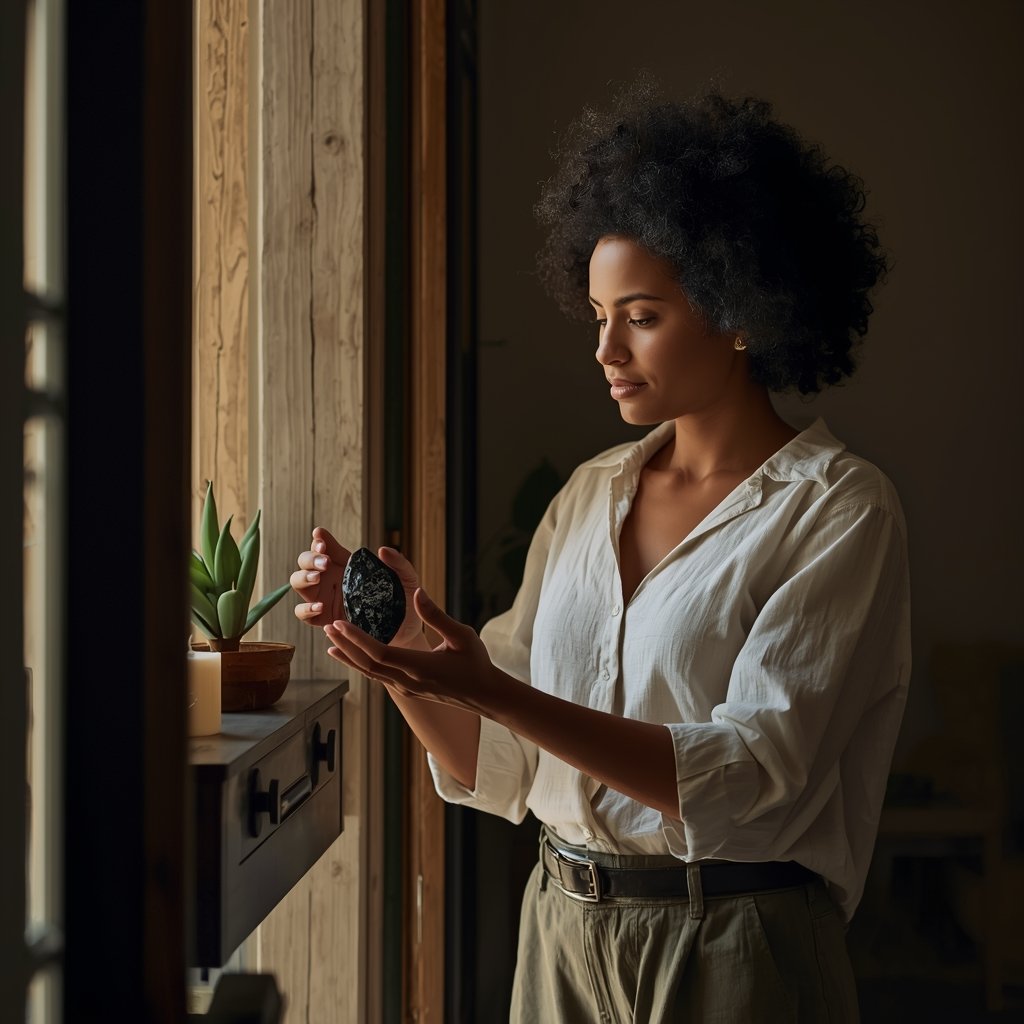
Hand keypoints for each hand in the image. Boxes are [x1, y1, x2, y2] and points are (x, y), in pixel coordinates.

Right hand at [292, 527, 425, 646]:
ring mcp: (325, 599)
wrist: (405, 633)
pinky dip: (306, 609)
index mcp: (347, 565)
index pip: (326, 547)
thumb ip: (399, 563)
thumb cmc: (404, 603)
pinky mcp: (325, 621)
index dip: (320, 540)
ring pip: (299, 583)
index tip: (321, 536)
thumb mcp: (407, 580)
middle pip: (306, 561)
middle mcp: (332, 579)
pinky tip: (319, 606)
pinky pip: (304, 614)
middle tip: (325, 561)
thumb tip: (382, 550)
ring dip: (303, 577)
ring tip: (317, 577)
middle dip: (310, 557)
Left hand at [323, 587, 498, 709]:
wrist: (486, 695)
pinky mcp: (408, 691)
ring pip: (370, 673)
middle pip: (367, 664)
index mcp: (419, 667)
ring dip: (349, 657)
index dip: (357, 639)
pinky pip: (378, 677)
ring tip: (331, 642)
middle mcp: (408, 681)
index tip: (339, 623)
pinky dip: (361, 665)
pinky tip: (351, 657)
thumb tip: (417, 592)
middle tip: (327, 627)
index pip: (379, 653)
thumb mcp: (461, 635)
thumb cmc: (476, 663)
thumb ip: (437, 615)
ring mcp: (407, 689)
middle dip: (346, 645)